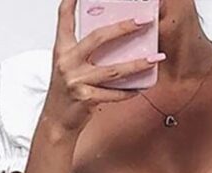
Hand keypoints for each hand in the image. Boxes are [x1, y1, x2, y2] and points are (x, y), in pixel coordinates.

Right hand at [41, 0, 164, 134]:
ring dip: (137, 64)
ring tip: (155, 58)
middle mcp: (67, 61)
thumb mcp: (70, 68)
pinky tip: (141, 87)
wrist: (56, 122)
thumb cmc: (66, 94)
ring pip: (113, 70)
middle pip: (98, 38)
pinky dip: (129, 92)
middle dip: (124, 27)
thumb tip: (116, 43)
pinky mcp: (85, 98)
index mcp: (62, 50)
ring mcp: (76, 80)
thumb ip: (85, 54)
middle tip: (143, 21)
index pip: (65, 18)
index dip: (71, 1)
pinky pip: (113, 94)